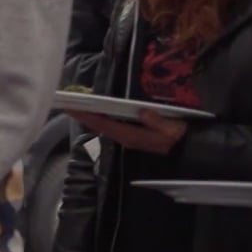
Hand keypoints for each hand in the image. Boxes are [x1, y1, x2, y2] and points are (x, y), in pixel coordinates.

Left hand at [69, 110, 186, 153]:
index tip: (71, 108)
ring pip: (102, 125)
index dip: (86, 116)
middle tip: (66, 102)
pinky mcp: (129, 134)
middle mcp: (124, 137)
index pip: (103, 124)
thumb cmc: (178, 137)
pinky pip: (109, 125)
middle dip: (82, 114)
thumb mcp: (171, 130)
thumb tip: (144, 112)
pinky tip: (93, 109)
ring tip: (75, 104)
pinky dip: (99, 117)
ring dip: (89, 115)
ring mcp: (126, 136)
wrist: (185, 149)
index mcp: (131, 136)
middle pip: (98, 125)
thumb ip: (157, 122)